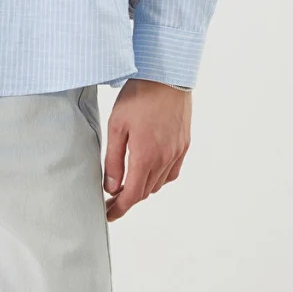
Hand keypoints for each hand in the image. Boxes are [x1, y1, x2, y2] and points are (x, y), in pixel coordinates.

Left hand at [103, 79, 190, 221]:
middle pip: (145, 191)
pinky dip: (159, 177)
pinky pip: (171, 172)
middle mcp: (165, 158)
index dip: (119, 208)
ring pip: (159, 183)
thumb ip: (113, 160)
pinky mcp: (184, 144)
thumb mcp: (117, 127)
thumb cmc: (138, 97)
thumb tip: (111, 187)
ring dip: (143, 187)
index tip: (108, 215)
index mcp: (146, 156)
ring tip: (127, 183)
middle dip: (127, 198)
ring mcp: (177, 152)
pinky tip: (149, 170)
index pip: (132, 195)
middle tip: (111, 197)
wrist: (166, 76)